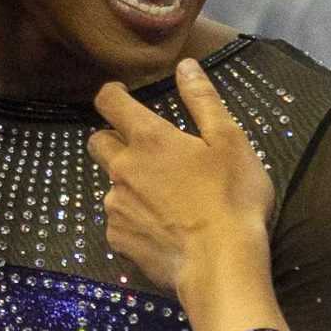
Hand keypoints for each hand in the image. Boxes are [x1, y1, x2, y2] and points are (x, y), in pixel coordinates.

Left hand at [89, 59, 274, 297]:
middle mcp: (122, 168)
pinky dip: (134, 219)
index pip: (109, 102)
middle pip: (98, 142)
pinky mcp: (117, 240)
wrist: (220, 265)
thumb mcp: (229, 141)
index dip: (112, 94)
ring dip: (129, 184)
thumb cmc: (232, 197)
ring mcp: (115, 206)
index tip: (121, 95)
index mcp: (148, 139)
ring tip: (164, 199)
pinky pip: (118, 221)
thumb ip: (203, 100)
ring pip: (111, 185)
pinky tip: (161, 229)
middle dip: (113, 139)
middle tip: (145, 150)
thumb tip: (185, 65)